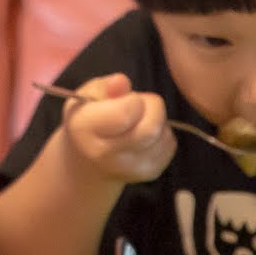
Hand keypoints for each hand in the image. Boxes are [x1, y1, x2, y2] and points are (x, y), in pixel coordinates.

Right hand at [57, 73, 175, 183]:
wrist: (87, 161)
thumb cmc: (88, 119)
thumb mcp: (88, 96)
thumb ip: (104, 86)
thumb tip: (121, 81)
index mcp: (85, 129)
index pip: (125, 114)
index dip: (132, 100)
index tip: (123, 100)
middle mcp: (105, 155)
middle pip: (150, 129)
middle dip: (152, 108)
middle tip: (139, 106)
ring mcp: (129, 168)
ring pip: (164, 135)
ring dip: (158, 121)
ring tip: (139, 120)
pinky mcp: (149, 173)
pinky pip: (170, 145)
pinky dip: (162, 134)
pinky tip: (144, 134)